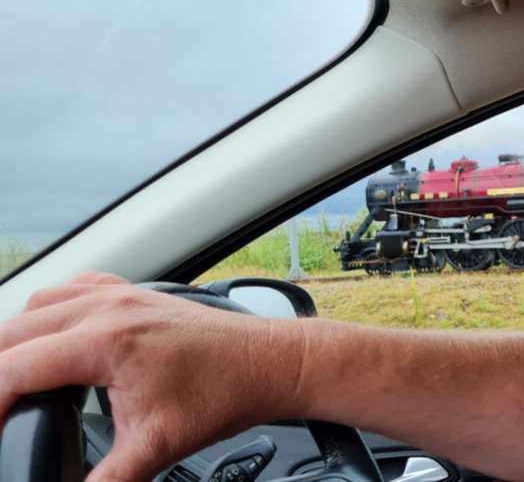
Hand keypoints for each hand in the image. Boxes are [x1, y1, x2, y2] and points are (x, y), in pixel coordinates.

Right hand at [0, 272, 309, 481]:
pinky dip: (48, 314)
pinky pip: (71, 289)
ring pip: (36, 307)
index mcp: (106, 341)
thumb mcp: (158, 446)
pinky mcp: (132, 292)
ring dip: (16, 342)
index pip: (13, 369)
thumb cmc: (225, 392)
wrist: (269, 362)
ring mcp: (119, 294)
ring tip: (17, 384)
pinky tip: (51, 340)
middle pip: (12, 334)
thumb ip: (110, 478)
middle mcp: (106, 307)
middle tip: (3, 414)